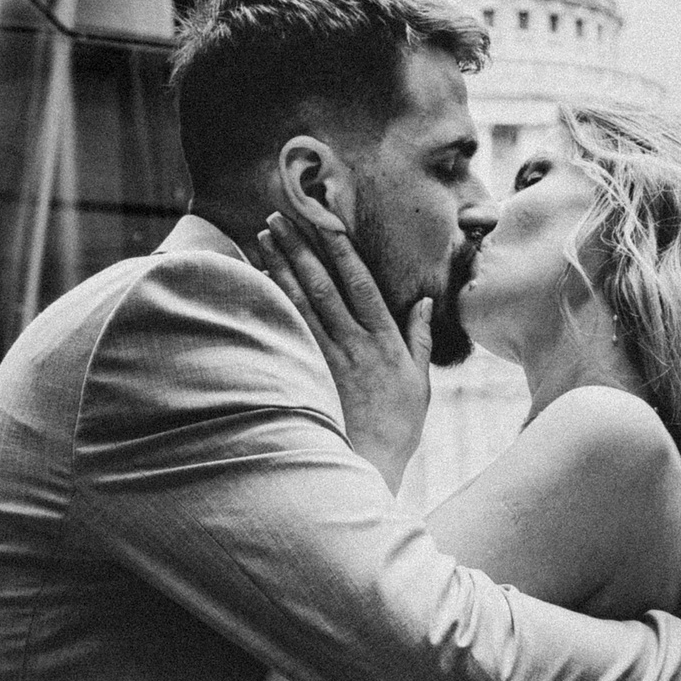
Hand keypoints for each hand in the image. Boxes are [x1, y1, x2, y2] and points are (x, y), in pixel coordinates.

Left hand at [257, 208, 430, 491]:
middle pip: (324, 284)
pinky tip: (256, 281)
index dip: (340, 249)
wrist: (373, 465)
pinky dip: (271, 302)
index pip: (361, 282)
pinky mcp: (309, 375)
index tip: (324, 220)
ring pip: (301, 302)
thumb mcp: (420, 382)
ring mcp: (330, 359)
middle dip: (301, 246)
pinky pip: (288, 331)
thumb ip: (421, 339)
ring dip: (281, 266)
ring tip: (263, 236)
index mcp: (385, 339)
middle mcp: (356, 343)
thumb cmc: (398, 427)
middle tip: (279, 215)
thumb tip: (425, 303)